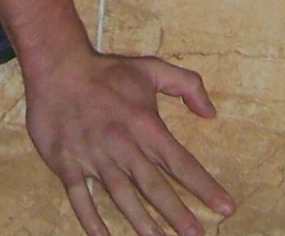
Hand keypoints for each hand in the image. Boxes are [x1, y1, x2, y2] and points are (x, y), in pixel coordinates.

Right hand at [25, 48, 233, 235]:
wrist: (57, 66)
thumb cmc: (106, 70)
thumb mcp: (151, 69)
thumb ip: (187, 84)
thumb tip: (211, 112)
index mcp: (145, 124)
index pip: (181, 161)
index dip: (204, 186)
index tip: (226, 207)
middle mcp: (123, 144)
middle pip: (154, 186)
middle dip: (176, 213)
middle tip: (195, 235)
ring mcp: (94, 155)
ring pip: (121, 195)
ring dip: (140, 221)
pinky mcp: (67, 162)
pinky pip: (80, 197)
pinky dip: (91, 219)